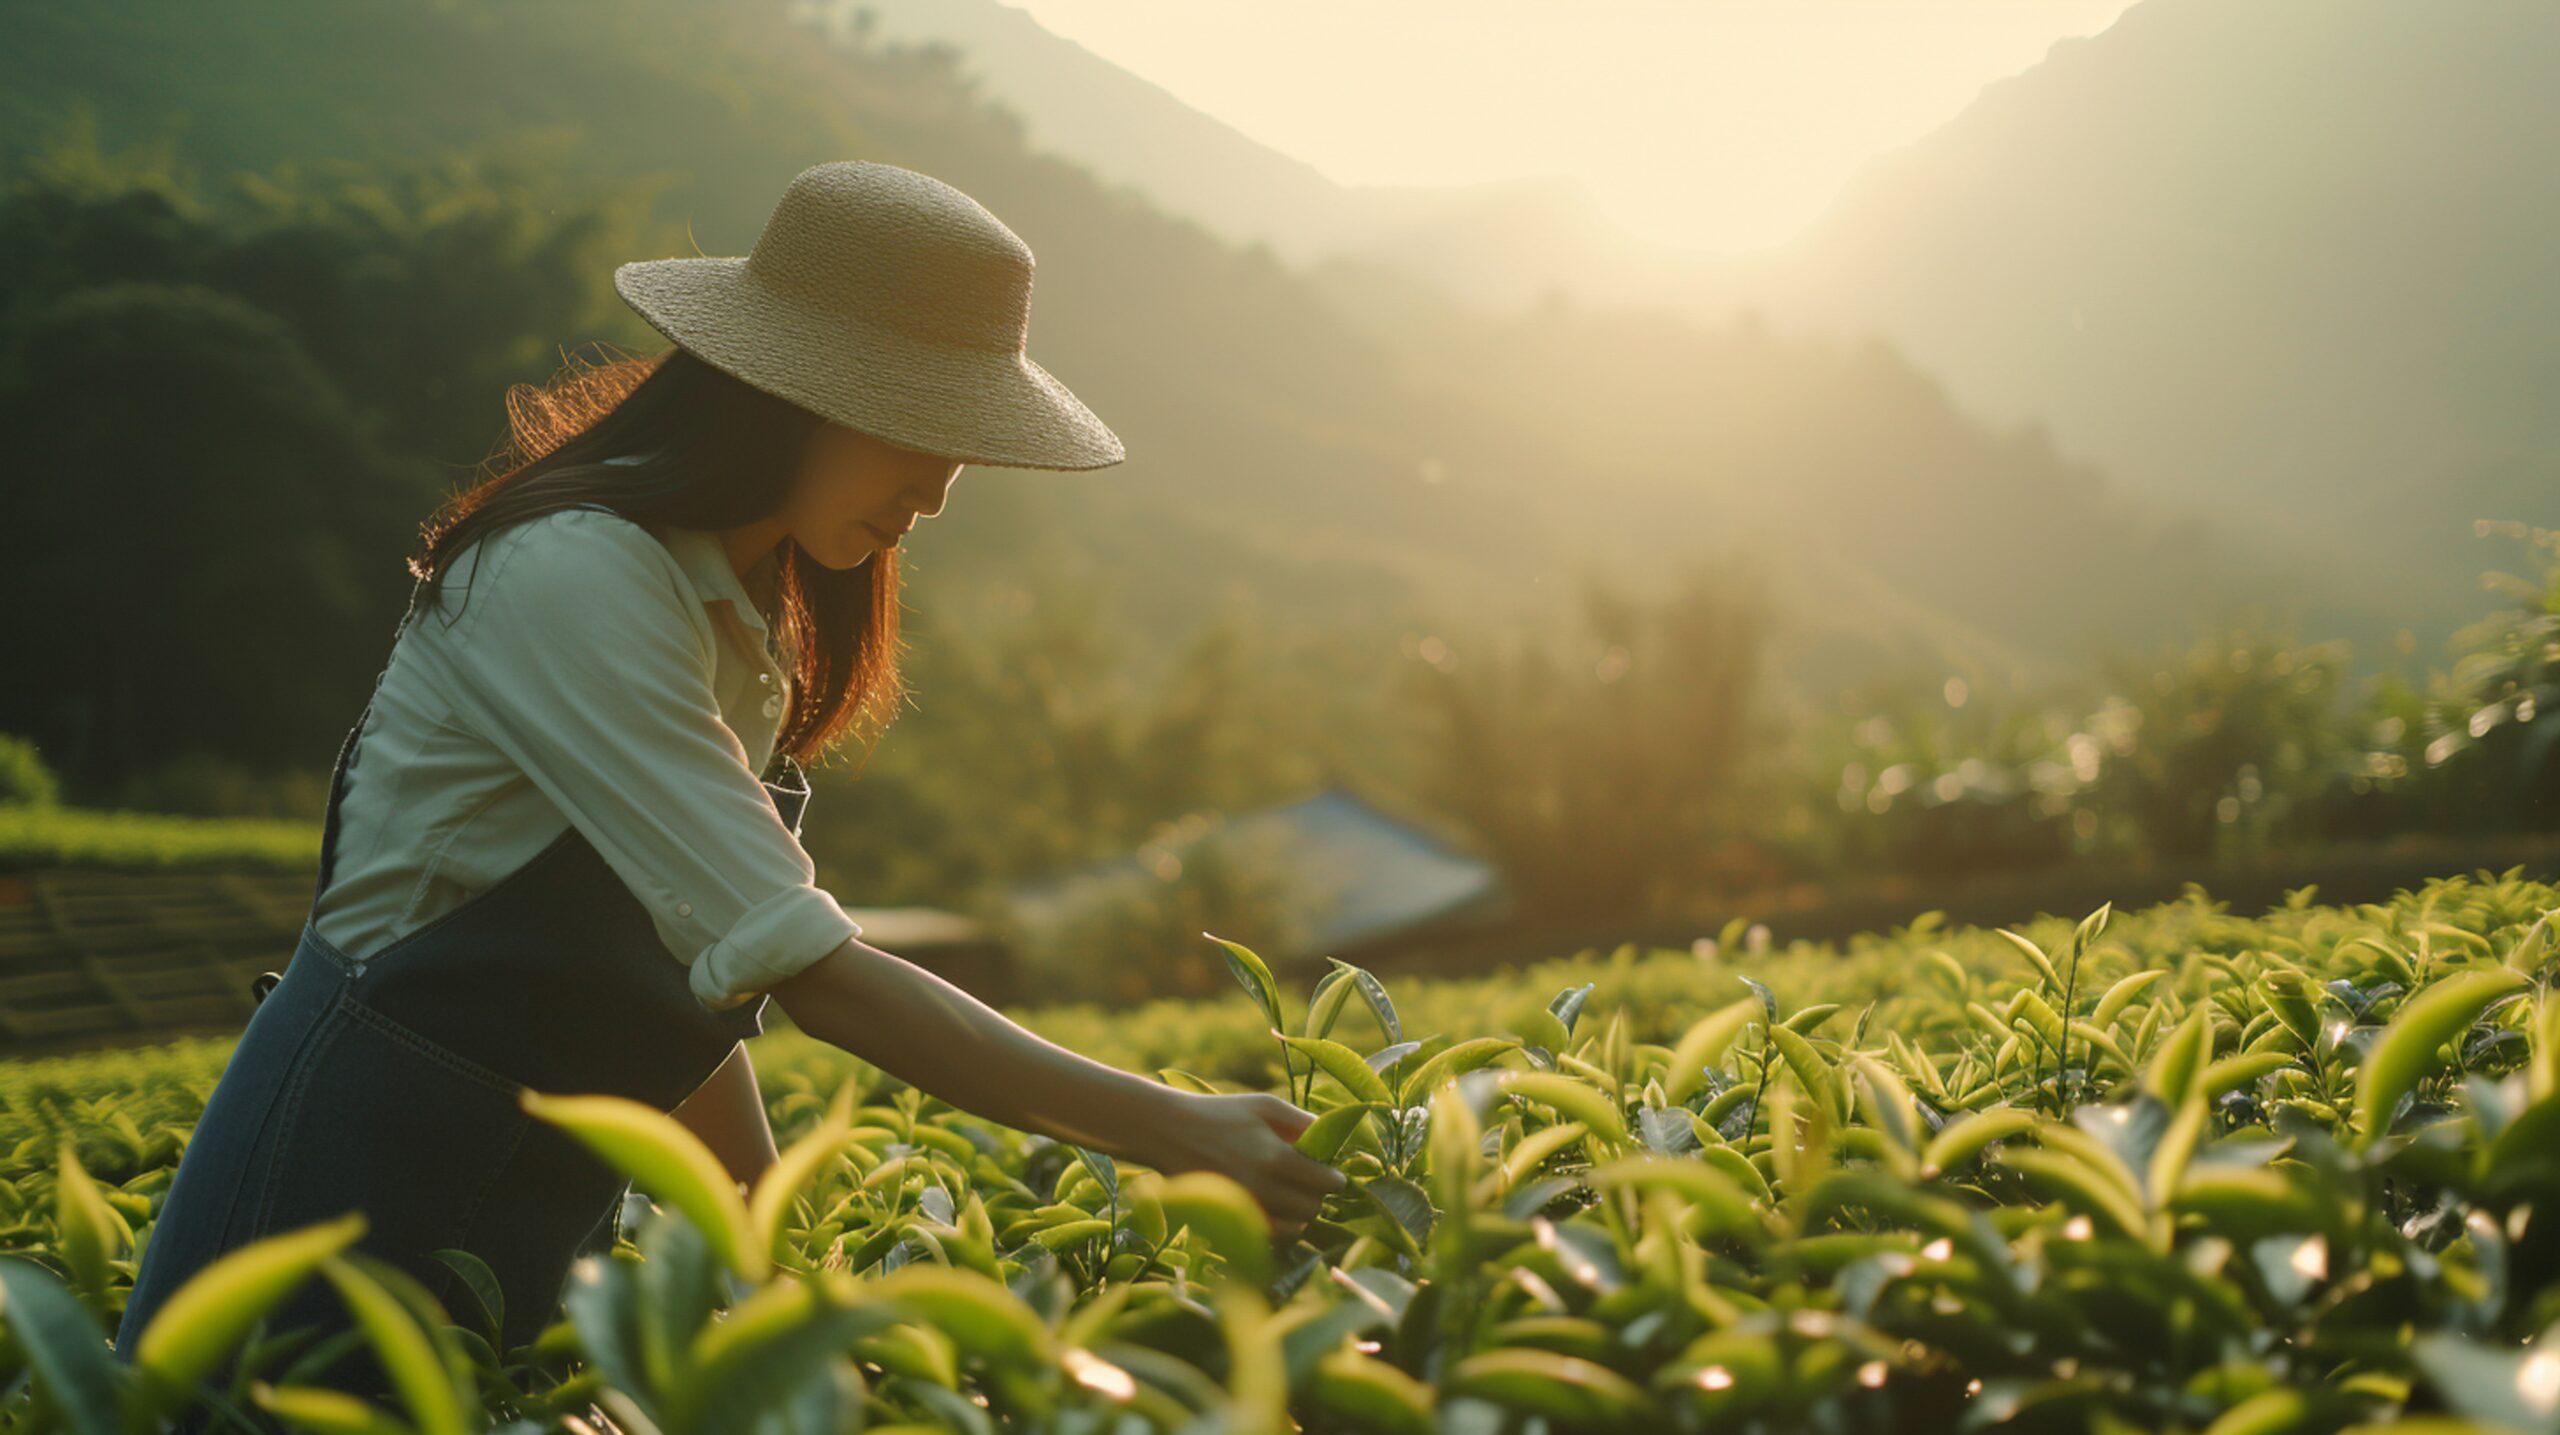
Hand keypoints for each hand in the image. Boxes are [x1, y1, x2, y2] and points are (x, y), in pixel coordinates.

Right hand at [1137, 1090, 1348, 1239]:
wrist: (1168, 1133)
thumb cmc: (1220, 1114)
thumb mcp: (1265, 1106)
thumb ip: (1302, 1121)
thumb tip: (1331, 1138)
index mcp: (1276, 1158)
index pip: (1325, 1182)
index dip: (1335, 1179)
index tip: (1332, 1174)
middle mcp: (1264, 1189)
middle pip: (1312, 1209)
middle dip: (1317, 1196)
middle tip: (1310, 1182)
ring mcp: (1246, 1210)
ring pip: (1294, 1230)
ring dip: (1299, 1216)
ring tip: (1292, 1198)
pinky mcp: (1230, 1222)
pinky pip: (1269, 1240)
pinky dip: (1279, 1230)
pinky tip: (1275, 1211)